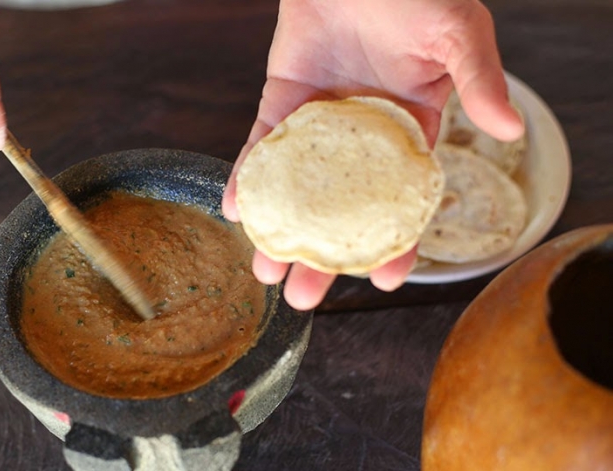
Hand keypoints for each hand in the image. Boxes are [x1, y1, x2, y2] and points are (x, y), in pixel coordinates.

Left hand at [222, 0, 523, 310]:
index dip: (395, 243)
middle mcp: (360, 139)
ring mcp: (317, 125)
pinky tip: (236, 208)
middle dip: (322, 255)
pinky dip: (247, 175)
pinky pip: (261, 146)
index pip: (401, 200)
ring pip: (296, 187)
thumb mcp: (459, 34)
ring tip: (264, 270)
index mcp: (407, 132)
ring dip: (279, 227)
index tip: (381, 280)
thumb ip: (480, 80)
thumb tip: (511, 129)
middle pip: (339, 208)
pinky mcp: (281, 102)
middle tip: (303, 297)